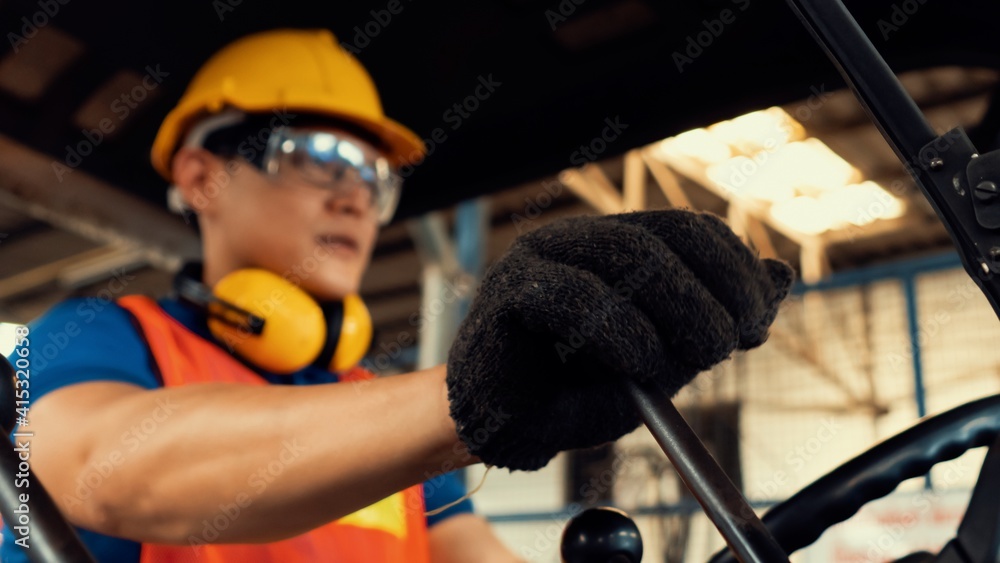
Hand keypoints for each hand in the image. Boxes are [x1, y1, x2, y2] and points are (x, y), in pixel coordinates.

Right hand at [446, 210, 793, 469]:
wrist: (502, 429)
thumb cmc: (574, 394)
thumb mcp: (660, 360)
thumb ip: (712, 320)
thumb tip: (780, 277)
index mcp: (616, 246)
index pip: (693, 232)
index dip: (738, 270)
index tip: (759, 324)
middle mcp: (580, 239)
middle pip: (671, 236)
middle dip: (720, 289)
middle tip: (730, 344)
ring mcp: (541, 256)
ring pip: (632, 255)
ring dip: (683, 309)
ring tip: (696, 357)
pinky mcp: (509, 290)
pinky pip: (576, 295)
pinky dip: (622, 332)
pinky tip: (638, 365)